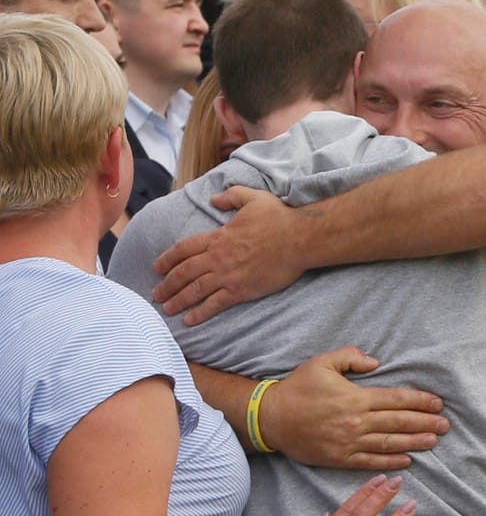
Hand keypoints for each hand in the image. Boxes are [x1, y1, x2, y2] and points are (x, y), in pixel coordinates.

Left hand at [153, 186, 306, 323]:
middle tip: (156, 294)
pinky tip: (189, 320)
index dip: (167, 259)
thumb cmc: (279, 217)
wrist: (300, 238)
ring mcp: (228, 275)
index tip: (157, 267)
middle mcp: (217, 257)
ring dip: (178, 300)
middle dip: (167, 285)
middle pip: (183, 273)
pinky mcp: (242, 290)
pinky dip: (200, 312)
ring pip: (194, 290)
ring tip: (166, 309)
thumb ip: (231, 196)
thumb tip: (214, 198)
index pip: (183, 249)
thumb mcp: (253, 197)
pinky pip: (215, 304)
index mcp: (217, 237)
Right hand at [261, 347, 448, 470]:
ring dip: (415, 442)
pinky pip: (371, 461)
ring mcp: (349, 442)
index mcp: (356, 398)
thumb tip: (376, 362)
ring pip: (389, 443)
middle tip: (446, 425)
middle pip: (399, 422)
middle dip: (425, 423)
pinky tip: (408, 460)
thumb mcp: (322, 362)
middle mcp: (356, 421)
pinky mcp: (340, 458)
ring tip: (434, 441)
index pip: (396, 400)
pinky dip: (391, 461)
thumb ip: (351, 357)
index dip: (420, 402)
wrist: (270, 418)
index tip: (438, 403)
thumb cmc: (298, 387)